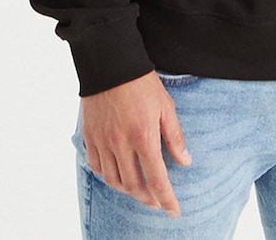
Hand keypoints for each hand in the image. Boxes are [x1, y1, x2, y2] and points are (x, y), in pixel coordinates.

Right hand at [81, 70, 191, 217]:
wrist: (112, 65)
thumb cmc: (142, 84)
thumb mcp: (166, 106)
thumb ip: (175, 137)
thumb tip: (185, 162)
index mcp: (144, 138)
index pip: (157, 180)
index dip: (167, 200)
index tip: (174, 211)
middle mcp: (121, 145)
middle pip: (134, 186)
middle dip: (148, 200)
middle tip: (158, 203)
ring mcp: (103, 142)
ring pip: (114, 180)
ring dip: (129, 191)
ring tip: (140, 191)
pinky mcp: (90, 137)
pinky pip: (97, 167)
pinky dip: (108, 176)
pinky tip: (118, 174)